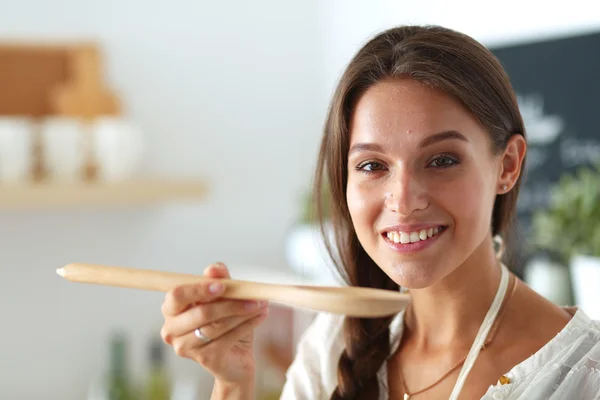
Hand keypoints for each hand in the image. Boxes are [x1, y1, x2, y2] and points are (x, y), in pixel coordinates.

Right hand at [160, 263, 268, 384]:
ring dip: (242, 313)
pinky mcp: (205, 359)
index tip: (222, 286)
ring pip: (216, 326)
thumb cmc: (225, 322)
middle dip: (230, 304)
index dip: (199, 290)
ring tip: (260, 304)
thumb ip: (218, 280)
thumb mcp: (224, 296)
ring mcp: (185, 347)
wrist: (236, 355)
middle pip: (201, 313)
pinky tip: (259, 316)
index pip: (177, 295)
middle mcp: (172, 330)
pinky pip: (227, 338)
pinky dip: (246, 325)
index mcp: (171, 309)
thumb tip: (214, 269)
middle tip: (253, 297)